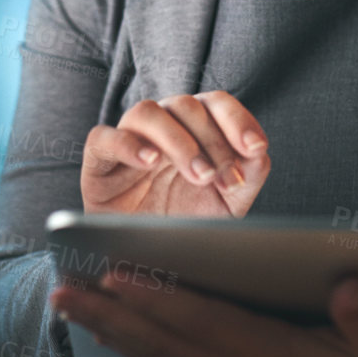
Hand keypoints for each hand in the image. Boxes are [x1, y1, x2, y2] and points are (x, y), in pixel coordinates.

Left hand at [48, 270, 357, 356]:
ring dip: (111, 330)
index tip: (118, 276)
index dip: (161, 300)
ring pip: (160, 355)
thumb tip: (346, 285)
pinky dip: (137, 343)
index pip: (206, 324)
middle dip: (110, 317)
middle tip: (61, 293)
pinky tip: (111, 326)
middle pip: (164, 343)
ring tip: (67, 305)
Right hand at [80, 91, 268, 216]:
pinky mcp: (99, 158)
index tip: (255, 147)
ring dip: (177, 141)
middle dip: (212, 141)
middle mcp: (162, 125)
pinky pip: (104, 137)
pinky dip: (127, 144)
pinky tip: (149, 162)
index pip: (215, 103)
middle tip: (221, 177)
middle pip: (186, 106)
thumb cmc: (185, 221)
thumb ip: (246, 177)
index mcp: (194, 128)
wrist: (145, 253)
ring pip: (147, 112)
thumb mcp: (226, 205)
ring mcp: (129, 138)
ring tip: (196, 175)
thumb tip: (258, 154)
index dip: (237, 119)